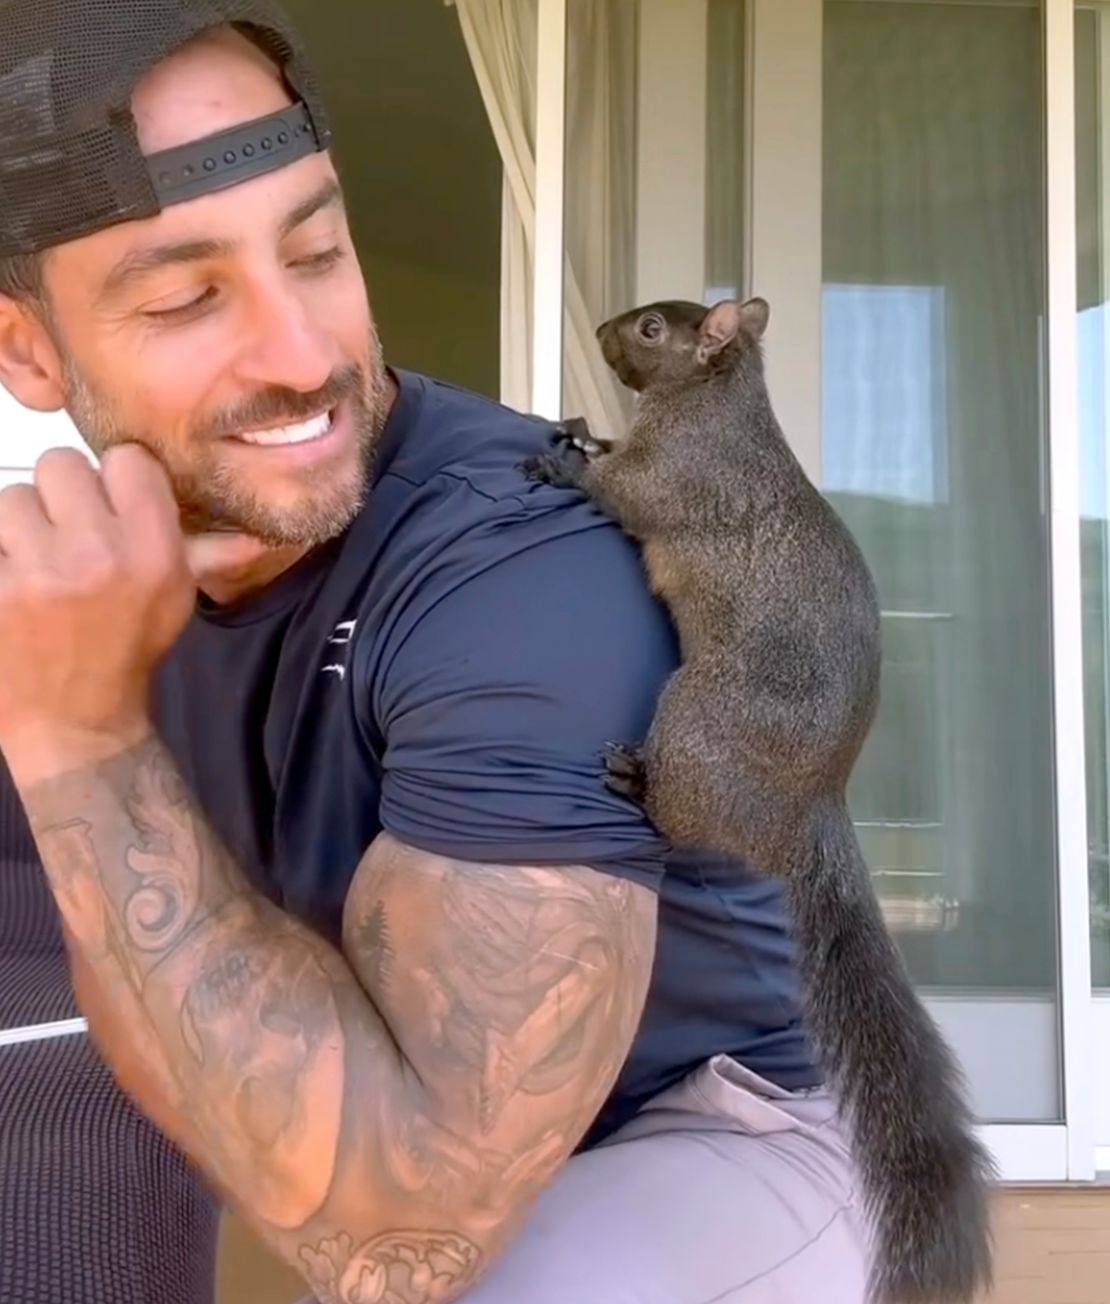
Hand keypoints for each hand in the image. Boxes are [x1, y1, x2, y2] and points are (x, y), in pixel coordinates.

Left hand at [0, 444, 194, 773]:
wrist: (75, 723)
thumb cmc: (128, 653)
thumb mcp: (176, 601)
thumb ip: (207, 554)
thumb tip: (262, 534)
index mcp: (153, 552)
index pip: (126, 459)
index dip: (115, 478)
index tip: (111, 504)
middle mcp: (100, 555)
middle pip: (59, 464)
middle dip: (61, 497)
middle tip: (66, 535)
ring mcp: (39, 572)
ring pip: (13, 497)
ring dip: (20, 526)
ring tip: (35, 563)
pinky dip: (0, 560)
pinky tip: (15, 587)